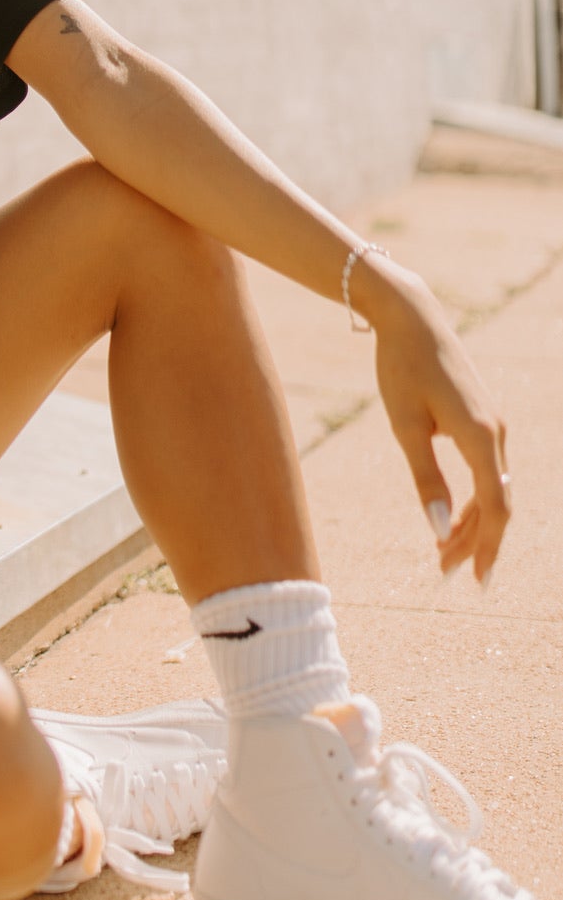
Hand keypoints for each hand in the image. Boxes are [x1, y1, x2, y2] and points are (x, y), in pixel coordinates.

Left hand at [363, 261, 510, 584]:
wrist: (411, 318)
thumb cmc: (402, 369)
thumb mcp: (405, 427)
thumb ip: (425, 479)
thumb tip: (440, 530)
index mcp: (481, 437)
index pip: (494, 508)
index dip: (487, 547)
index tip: (477, 581)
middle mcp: (496, 433)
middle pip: (496, 503)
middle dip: (475, 541)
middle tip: (446, 572)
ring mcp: (493, 425)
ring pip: (492, 489)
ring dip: (471, 522)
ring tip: (443, 553)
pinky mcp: (482, 419)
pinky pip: (486, 471)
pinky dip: (472, 498)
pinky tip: (451, 515)